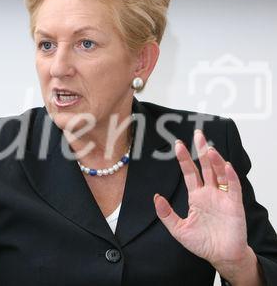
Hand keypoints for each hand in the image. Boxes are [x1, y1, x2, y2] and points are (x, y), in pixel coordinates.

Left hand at [153, 130, 253, 281]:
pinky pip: (233, 187)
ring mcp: (222, 197)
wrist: (221, 256)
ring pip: (219, 173)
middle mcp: (210, 193)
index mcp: (196, 196)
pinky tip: (226, 165)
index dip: (184, 159)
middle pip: (205, 167)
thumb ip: (166, 213)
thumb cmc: (202, 243)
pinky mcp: (234, 204)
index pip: (189, 172)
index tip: (178, 145)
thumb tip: (156, 197)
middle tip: (197, 134)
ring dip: (215, 160)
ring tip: (208, 148)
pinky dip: (230, 176)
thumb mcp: (177, 229)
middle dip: (201, 150)